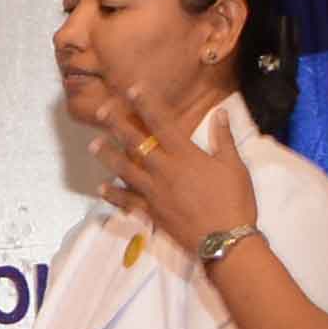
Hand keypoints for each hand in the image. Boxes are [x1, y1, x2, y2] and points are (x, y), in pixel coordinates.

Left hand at [86, 97, 260, 254]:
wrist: (225, 240)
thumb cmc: (235, 201)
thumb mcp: (235, 166)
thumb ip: (224, 139)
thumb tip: (221, 112)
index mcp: (185, 156)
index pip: (162, 124)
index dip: (146, 104)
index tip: (132, 88)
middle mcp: (164, 170)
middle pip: (135, 143)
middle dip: (117, 124)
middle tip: (100, 110)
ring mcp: (154, 191)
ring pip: (124, 169)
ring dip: (108, 156)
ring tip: (93, 144)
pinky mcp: (150, 211)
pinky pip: (127, 201)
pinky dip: (113, 194)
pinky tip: (101, 188)